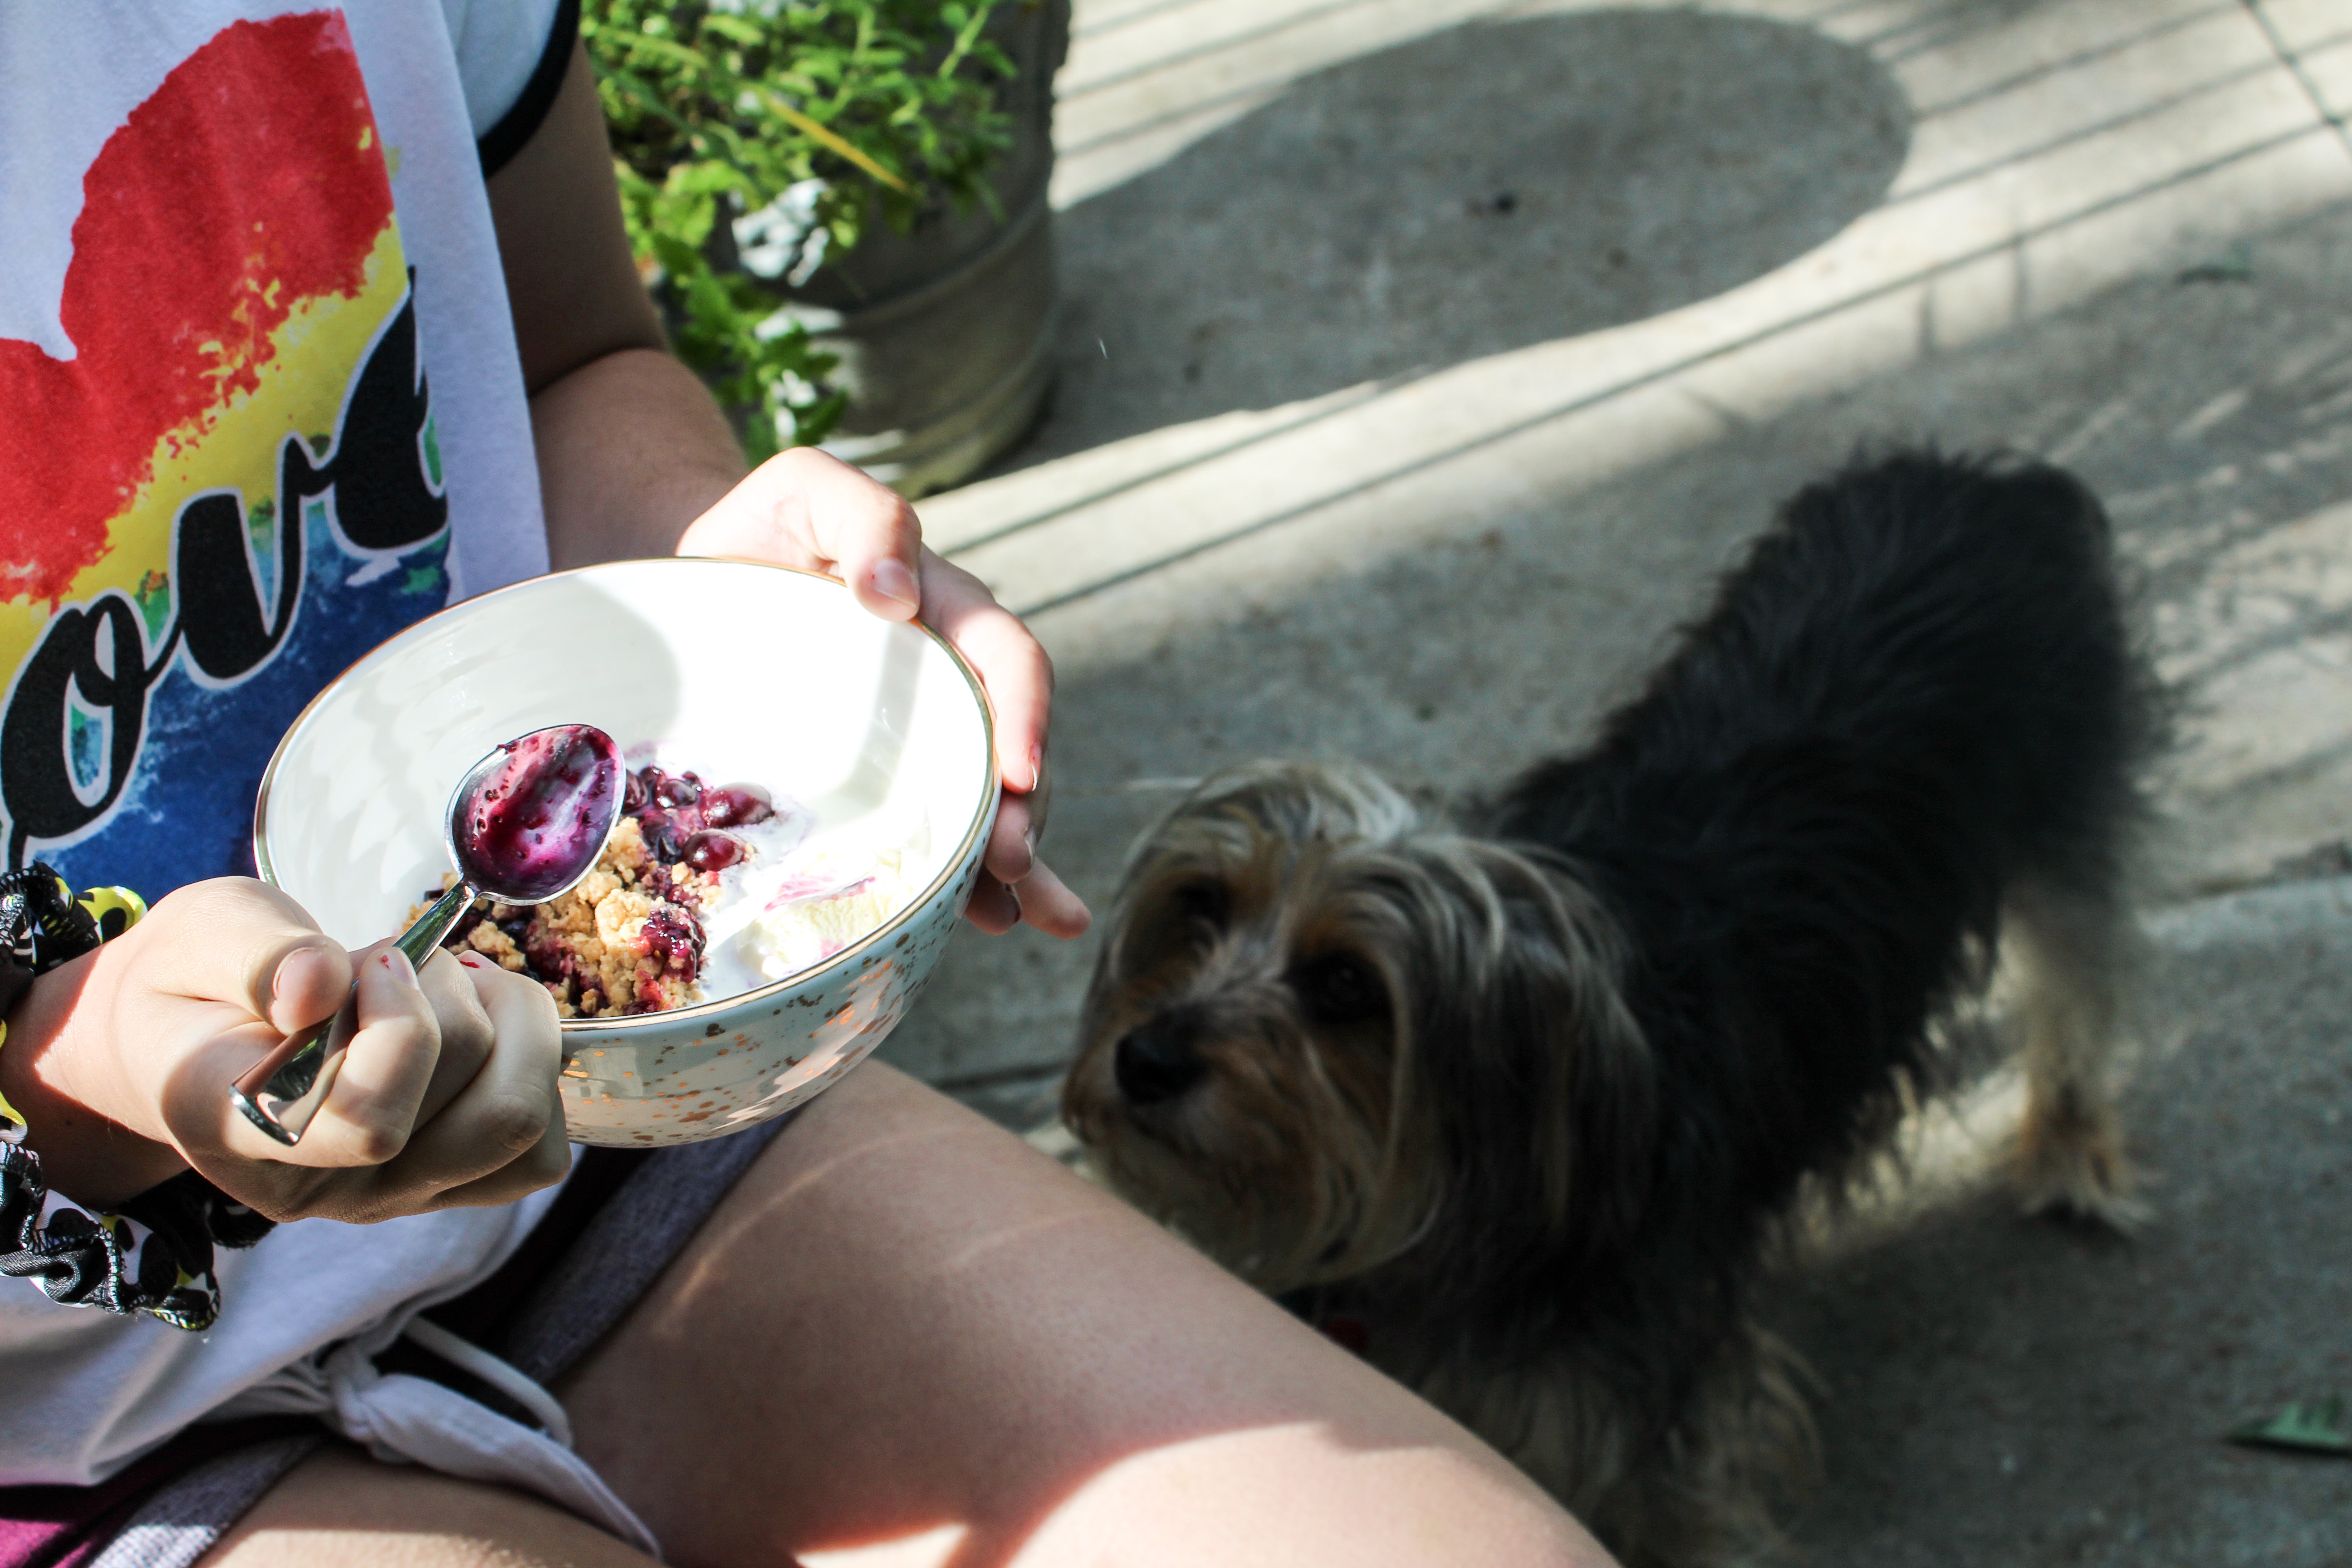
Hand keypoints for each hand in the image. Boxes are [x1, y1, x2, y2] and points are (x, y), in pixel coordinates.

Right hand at [25, 879, 568, 1222]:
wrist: (191, 1030)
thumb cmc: (204, 978)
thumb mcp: (207, 934)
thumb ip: (257, 954)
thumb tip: (321, 984)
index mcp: (243, 1133)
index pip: (369, 1125)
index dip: (404, 1027)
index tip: (377, 956)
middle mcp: (323, 1188)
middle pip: (482, 1115)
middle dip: (464, 1005)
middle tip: (405, 961)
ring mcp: (388, 1196)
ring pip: (522, 1125)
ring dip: (510, 1025)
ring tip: (443, 986)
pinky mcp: (442, 1186)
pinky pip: (539, 1150)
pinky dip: (530, 1068)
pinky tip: (476, 1024)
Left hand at [675, 446, 1090, 936]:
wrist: (705, 590)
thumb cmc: (760, 533)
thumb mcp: (804, 491)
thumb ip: (863, 515)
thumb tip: (896, 591)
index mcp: (946, 609)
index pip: (1007, 658)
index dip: (1024, 714)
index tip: (1018, 774)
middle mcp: (951, 680)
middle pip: (1010, 747)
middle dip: (1023, 809)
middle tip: (1012, 863)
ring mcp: (926, 737)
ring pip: (991, 801)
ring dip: (1017, 861)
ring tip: (1026, 913)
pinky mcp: (893, 783)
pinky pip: (943, 834)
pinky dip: (974, 884)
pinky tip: (995, 921)